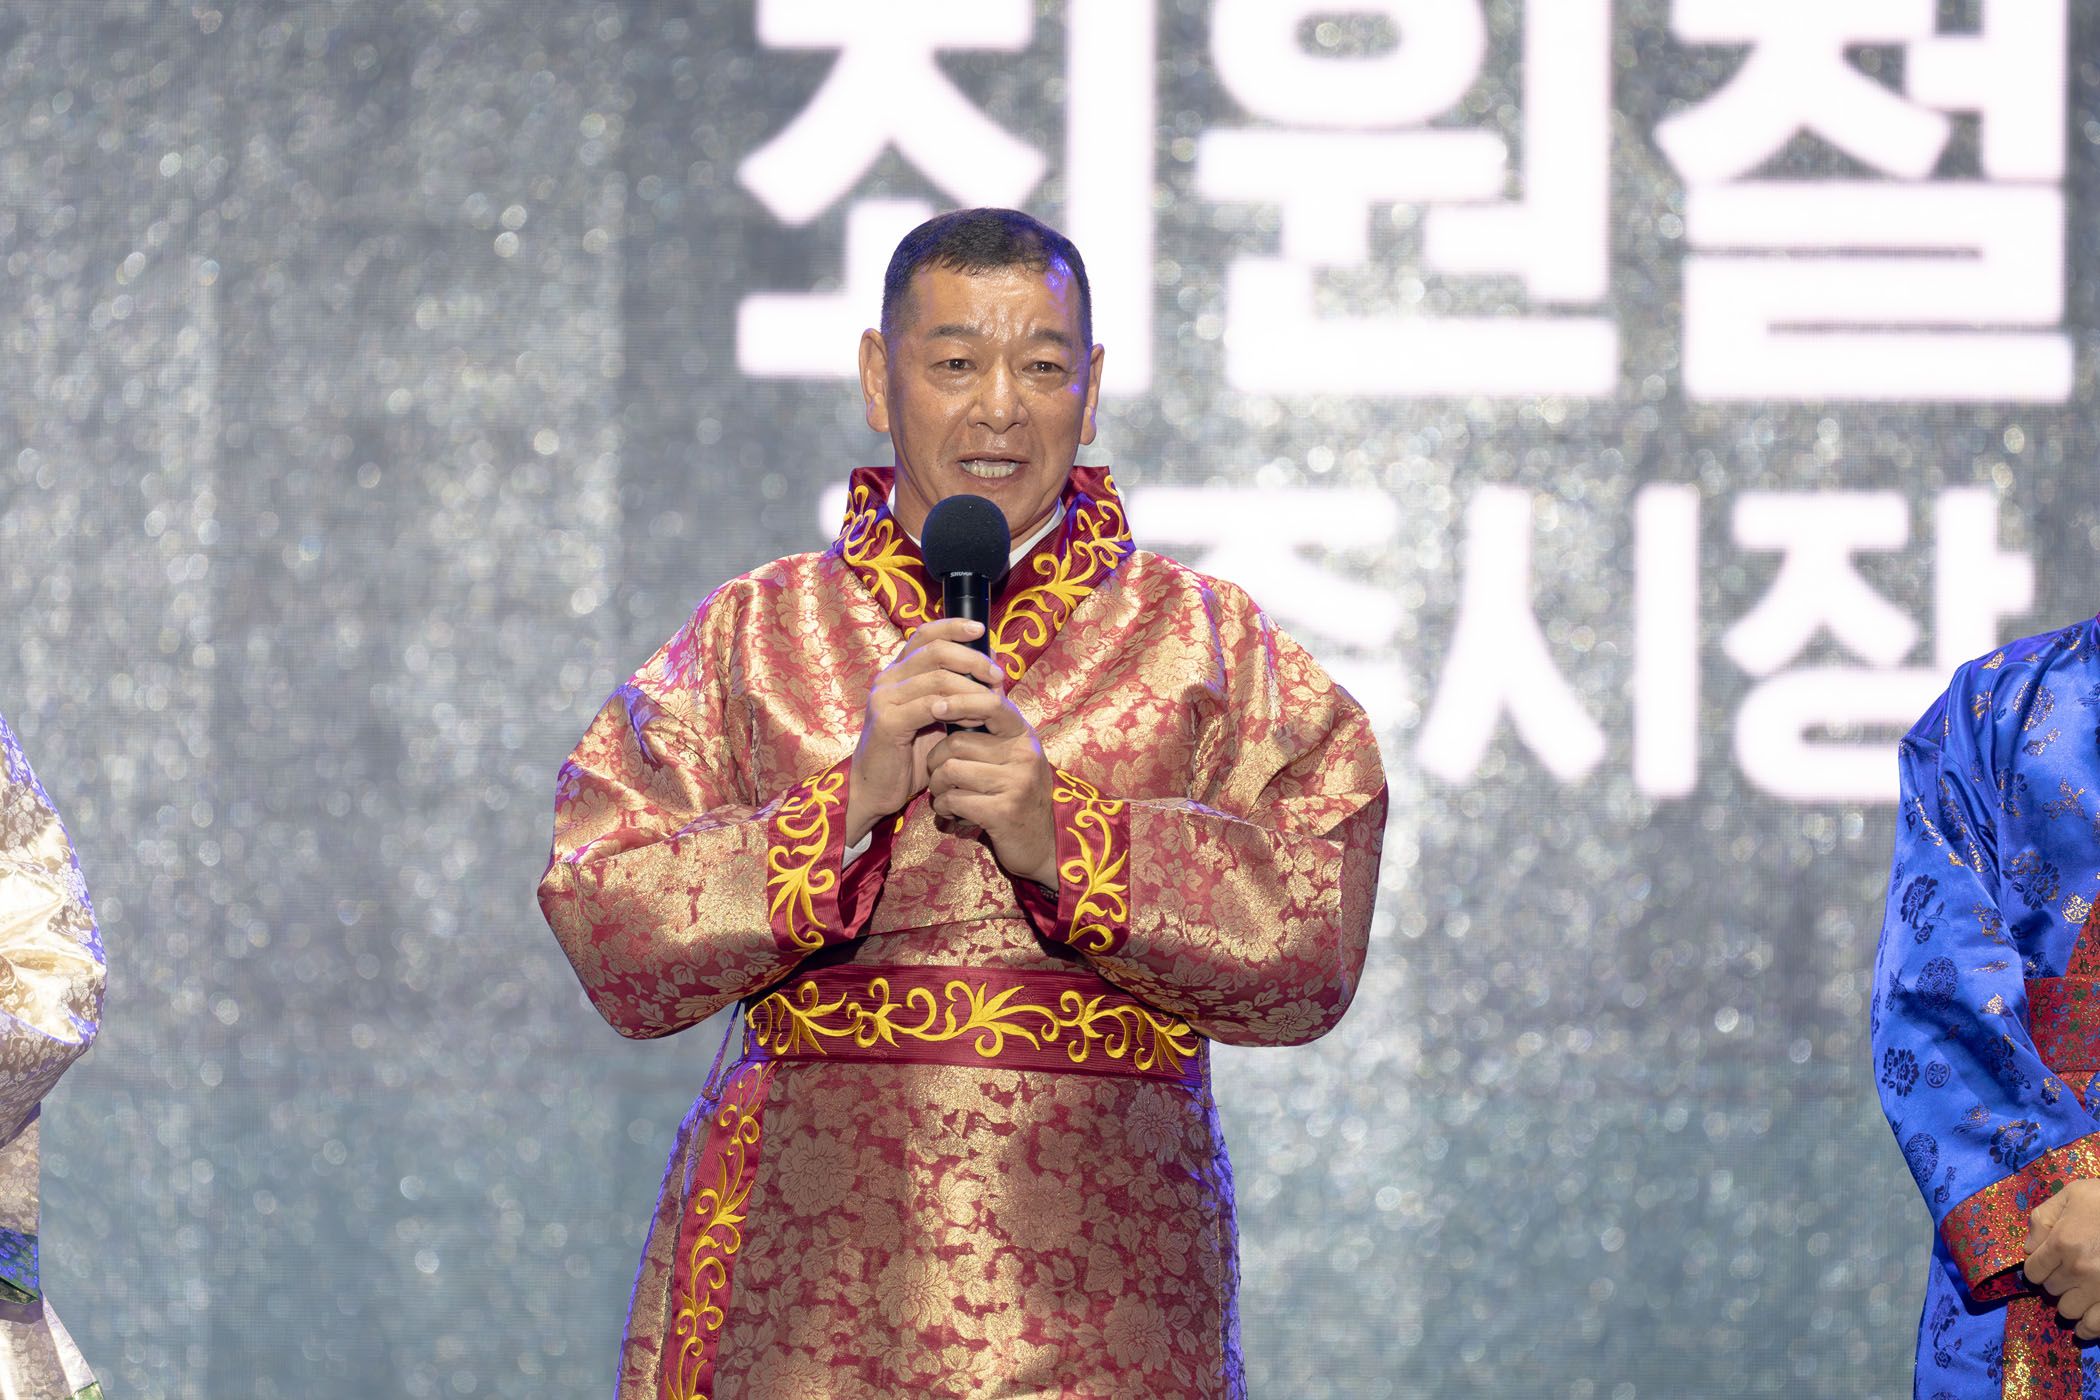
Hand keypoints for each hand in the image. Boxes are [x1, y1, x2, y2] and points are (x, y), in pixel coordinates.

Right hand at [844, 619, 998, 844]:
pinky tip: (972, 717)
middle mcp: (887, 679)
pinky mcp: (887, 722)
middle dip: (972, 659)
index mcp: (897, 673)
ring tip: (992, 700)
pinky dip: (956, 708)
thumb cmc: (909, 755)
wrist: (877, 790)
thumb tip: (990, 666)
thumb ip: (954, 692)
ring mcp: (884, 699)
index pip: (924, 634)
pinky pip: (929, 705)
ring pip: (937, 677)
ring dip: (971, 686)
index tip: (981, 630)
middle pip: (935, 650)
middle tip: (997, 675)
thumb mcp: (935, 717)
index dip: (953, 627)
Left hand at [925, 683, 1056, 887]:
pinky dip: (944, 808)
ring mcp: (1016, 783)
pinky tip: (951, 813)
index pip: (991, 704)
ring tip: (945, 795)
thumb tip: (956, 692)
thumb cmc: (1019, 794)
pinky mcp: (1003, 812)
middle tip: (938, 775)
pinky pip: (954, 800)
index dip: (959, 701)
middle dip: (936, 760)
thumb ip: (991, 730)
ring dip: (937, 787)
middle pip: (957, 743)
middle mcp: (1024, 755)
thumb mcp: (1014, 756)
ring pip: (950, 771)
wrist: (1045, 843)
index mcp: (1023, 735)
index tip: (936, 706)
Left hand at [2028, 1179, 2099, 1337]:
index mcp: (2062, 1243)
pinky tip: (2086, 1326)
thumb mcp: (2073, 1195)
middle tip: (2069, 1273)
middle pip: (2051, 1291)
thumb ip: (2043, 1218)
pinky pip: (2097, 1327)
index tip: (2048, 1264)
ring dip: (2071, 1304)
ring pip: (2070, 1311)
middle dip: (2056, 1282)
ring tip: (2079, 1294)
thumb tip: (2029, 1247)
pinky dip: (2089, 1329)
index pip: (2034, 1271)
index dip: (2038, 1268)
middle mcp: (2079, 1270)